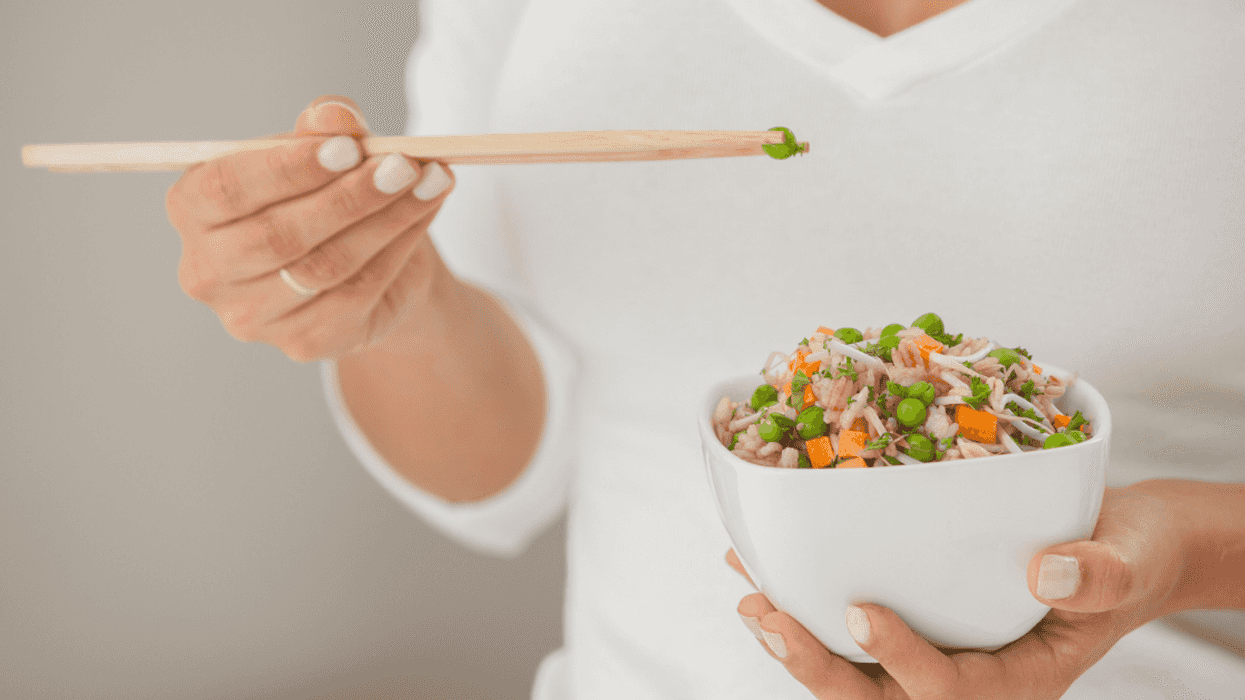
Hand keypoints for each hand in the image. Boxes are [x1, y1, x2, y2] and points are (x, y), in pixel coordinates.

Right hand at [166, 95, 456, 361]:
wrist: (366, 266)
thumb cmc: (326, 197)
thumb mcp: (323, 153)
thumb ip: (322, 129)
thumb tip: (335, 114)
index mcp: (193, 209)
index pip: (227, 188)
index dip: (289, 168)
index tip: (348, 147)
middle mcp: (208, 270)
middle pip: (279, 234)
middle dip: (350, 196)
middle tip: (403, 166)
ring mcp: (251, 315)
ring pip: (326, 265)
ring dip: (387, 219)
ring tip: (430, 181)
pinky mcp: (302, 342)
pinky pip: (357, 293)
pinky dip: (399, 249)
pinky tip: (425, 214)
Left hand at [727, 483, 1190, 698]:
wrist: (1114, 546)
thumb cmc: (1125, 555)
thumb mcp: (1127, 561)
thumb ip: (1100, 576)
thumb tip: (1047, 571)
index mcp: (1015, 682)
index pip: (949, 688)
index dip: (902, 659)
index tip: (861, 611)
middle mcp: (962, 677)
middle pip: (877, 697)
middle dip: (816, 666)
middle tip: (769, 618)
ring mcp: (930, 653)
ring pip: (850, 671)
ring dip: (792, 639)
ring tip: (748, 597)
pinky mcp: (909, 623)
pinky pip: (844, 628)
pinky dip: (800, 600)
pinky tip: (757, 567)